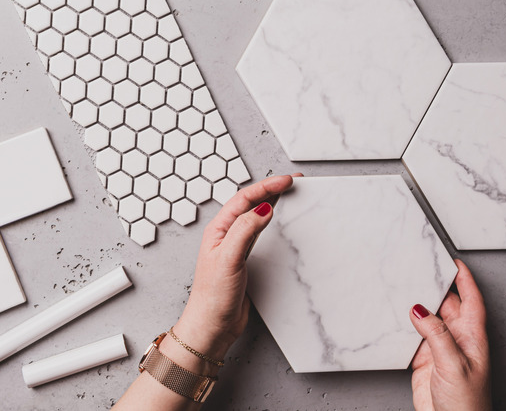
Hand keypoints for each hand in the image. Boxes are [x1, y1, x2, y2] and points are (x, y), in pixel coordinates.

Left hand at [171, 175, 298, 364]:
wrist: (212, 324)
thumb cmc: (213, 296)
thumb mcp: (229, 258)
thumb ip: (245, 231)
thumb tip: (263, 209)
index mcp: (218, 230)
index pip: (244, 199)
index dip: (267, 187)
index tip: (288, 181)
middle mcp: (226, 235)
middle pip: (250, 203)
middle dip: (271, 189)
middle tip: (293, 181)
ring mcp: (236, 247)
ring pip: (256, 216)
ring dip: (272, 202)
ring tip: (289, 193)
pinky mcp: (245, 260)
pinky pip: (260, 233)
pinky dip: (272, 222)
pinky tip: (279, 221)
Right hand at [409, 259, 491, 410]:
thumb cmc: (467, 404)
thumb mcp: (453, 364)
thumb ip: (436, 334)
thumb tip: (419, 309)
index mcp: (472, 337)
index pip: (471, 300)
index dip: (464, 280)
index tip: (454, 262)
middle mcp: (457, 340)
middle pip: (446, 306)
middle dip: (435, 288)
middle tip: (419, 270)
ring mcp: (440, 350)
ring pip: (427, 320)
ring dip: (416, 307)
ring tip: (402, 289)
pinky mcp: (424, 360)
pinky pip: (411, 337)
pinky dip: (402, 327)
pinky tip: (394, 320)